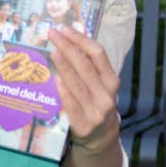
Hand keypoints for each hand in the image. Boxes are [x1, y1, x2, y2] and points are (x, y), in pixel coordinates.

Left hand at [48, 26, 120, 152]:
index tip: (66, 29)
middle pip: (85, 67)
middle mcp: (106, 96)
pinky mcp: (83, 125)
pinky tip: (55, 78)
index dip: (81, 40)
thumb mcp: (101, 83)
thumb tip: (78, 29)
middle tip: (53, 34)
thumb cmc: (97, 102)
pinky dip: (63, 91)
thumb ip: (90, 61)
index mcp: (112, 82)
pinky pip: (71, 104)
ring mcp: (95, 112)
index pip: (98, 55)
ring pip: (77, 84)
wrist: (100, 137)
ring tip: (53, 51)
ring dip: (64, 65)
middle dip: (68, 47)